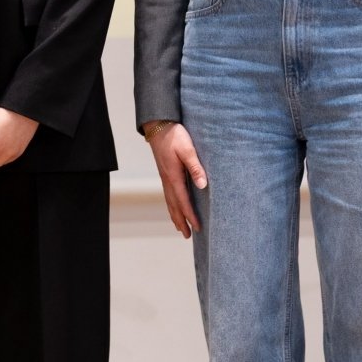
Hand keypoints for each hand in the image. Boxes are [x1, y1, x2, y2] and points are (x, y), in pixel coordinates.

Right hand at [146, 121, 205, 237]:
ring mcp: (164, 177)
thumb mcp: (188, 149)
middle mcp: (167, 180)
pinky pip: (168, 194)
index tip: (197, 227)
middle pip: (173, 206)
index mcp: (173, 176)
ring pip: (169, 201)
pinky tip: (174, 206)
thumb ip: (196, 167)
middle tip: (186, 235)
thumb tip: (202, 185)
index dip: (191, 215)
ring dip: (174, 215)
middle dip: (180, 221)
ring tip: (179, 227)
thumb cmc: (174, 136)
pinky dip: (171, 205)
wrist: (158, 125)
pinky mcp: (164, 173)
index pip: (183, 201)